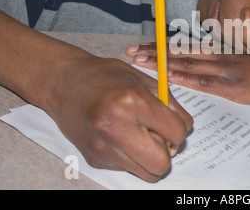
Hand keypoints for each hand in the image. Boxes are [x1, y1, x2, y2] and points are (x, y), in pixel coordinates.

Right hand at [48, 55, 192, 181]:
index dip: (179, 128)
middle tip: (160, 135)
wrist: (64, 82)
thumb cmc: (106, 76)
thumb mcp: (144, 80)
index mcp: (133, 101)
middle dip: (167, 151)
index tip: (171, 121)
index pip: (177, 132)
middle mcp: (116, 127)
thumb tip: (185, 129)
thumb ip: (169, 104)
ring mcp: (103, 146)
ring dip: (151, 157)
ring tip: (141, 135)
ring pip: (147, 173)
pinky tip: (121, 137)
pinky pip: (129, 169)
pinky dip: (132, 157)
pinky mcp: (95, 158)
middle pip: (162, 163)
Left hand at [126, 43, 249, 111]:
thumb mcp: (249, 63)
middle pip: (183, 51)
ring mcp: (228, 70)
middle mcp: (224, 55)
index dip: (166, 44)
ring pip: (188, 63)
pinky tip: (166, 76)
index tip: (146, 44)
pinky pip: (204, 81)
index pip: (190, 45)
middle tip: (131, 49)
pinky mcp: (234, 87)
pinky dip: (183, 77)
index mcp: (227, 50)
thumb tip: (207, 65)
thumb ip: (229, 61)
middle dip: (155, 50)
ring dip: (162, 61)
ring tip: (139, 60)